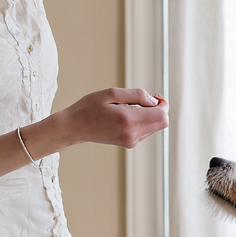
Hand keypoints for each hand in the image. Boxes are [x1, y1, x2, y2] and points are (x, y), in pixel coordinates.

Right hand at [0, 87, 167, 181]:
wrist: (73, 128)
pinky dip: (143, 121)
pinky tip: (128, 115)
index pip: (162, 115)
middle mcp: (132, 133)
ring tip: (131, 107)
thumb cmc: (88, 108)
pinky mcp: (128, 143)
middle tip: (145, 100)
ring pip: (155, 127)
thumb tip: (154, 101)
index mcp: (129, 119)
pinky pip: (146, 131)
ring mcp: (131, 141)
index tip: (152, 97)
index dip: (162, 103)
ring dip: (150, 115)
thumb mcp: (111, 93)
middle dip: (159, 109)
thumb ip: (136, 95)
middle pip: (162, 122)